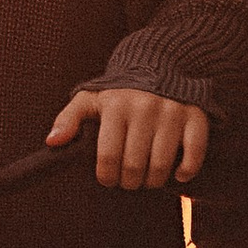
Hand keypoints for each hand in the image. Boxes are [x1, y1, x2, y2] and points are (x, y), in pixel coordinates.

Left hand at [47, 82, 209, 187]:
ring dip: (153, 181)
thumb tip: (52, 142)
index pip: (107, 158)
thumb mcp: (89, 100)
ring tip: (147, 178)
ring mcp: (172, 112)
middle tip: (128, 180)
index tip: (108, 178)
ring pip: (161, 165)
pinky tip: (177, 174)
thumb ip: (68, 119)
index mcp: (115, 105)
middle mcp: (144, 107)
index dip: (106, 177)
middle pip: (134, 166)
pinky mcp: (195, 115)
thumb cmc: (119, 93)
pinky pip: (194, 153)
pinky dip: (186, 171)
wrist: (159, 64)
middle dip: (128, 182)